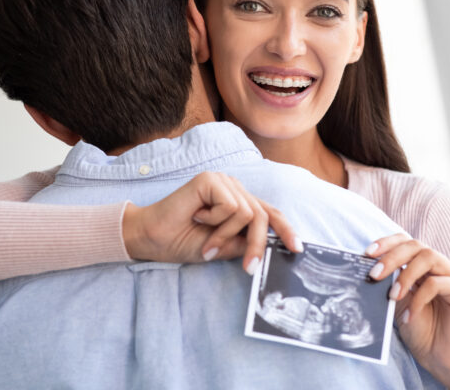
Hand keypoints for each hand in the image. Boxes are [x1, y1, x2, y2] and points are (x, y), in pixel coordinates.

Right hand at [123, 171, 301, 273]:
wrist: (152, 239)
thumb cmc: (184, 242)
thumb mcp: (224, 248)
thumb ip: (247, 242)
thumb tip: (275, 244)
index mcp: (238, 202)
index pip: (269, 213)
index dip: (285, 229)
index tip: (297, 249)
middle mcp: (233, 188)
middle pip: (262, 216)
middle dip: (257, 245)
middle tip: (249, 269)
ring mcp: (223, 181)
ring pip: (248, 214)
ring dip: (226, 236)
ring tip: (207, 245)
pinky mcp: (211, 179)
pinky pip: (231, 207)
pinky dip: (216, 222)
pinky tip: (197, 218)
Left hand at [366, 235, 449, 389]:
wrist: (440, 359)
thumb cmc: (419, 330)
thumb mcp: (397, 302)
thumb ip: (389, 282)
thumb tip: (368, 267)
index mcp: (423, 266)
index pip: (406, 242)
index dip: (387, 243)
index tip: (367, 253)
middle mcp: (440, 266)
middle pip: (416, 245)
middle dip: (392, 257)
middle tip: (374, 274)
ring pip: (428, 257)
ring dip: (405, 276)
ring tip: (393, 296)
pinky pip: (438, 284)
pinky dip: (419, 299)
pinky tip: (409, 316)